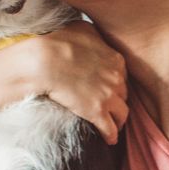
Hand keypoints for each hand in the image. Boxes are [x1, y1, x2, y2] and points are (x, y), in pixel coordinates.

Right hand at [13, 21, 127, 143]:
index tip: (109, 87)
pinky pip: (110, 129)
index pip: (122, 75)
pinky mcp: (97, 112)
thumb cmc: (58, 41)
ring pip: (122, 113)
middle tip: (110, 106)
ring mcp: (108, 96)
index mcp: (115, 59)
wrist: (44, 61)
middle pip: (124, 93)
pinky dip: (110, 135)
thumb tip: (94, 37)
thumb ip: (94, 36)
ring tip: (114, 125)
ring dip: (119, 119)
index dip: (115, 82)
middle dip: (118, 99)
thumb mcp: (82, 29)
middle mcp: (116, 78)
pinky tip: (109, 140)